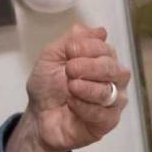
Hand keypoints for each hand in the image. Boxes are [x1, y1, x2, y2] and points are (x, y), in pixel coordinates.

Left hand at [7, 24, 130, 151]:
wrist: (38, 116)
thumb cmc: (48, 86)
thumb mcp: (52, 56)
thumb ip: (72, 39)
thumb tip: (101, 31)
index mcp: (102, 59)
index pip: (105, 48)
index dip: (88, 47)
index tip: (69, 51)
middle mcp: (113, 79)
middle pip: (114, 68)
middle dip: (90, 66)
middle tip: (69, 69)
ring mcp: (113, 101)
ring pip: (109, 91)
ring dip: (87, 88)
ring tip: (70, 87)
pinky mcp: (108, 121)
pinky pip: (104, 113)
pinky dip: (85, 107)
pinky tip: (71, 103)